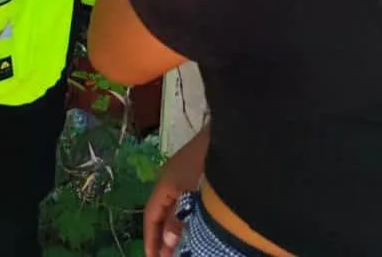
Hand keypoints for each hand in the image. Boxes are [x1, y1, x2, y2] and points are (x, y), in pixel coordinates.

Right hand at [143, 127, 207, 256]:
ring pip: (178, 209)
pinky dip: (190, 220)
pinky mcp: (203, 176)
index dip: (150, 238)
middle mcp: (173, 180)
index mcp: (165, 184)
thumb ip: (178, 219)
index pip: (151, 215)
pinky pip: (190, 204)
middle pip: (164, 214)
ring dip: (178, 230)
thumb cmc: (206, 164)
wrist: (231, 137)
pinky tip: (198, 229)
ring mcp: (188, 177)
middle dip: (164, 237)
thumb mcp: (189, 194)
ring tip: (182, 250)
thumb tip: (168, 241)